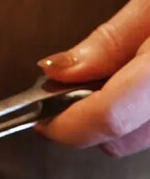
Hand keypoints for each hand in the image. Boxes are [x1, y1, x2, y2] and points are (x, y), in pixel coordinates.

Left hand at [37, 0, 149, 156]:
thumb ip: (111, 39)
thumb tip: (58, 71)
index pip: (109, 118)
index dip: (64, 123)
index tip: (40, 116)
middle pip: (124, 139)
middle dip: (87, 118)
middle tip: (72, 83)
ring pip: (148, 138)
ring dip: (122, 117)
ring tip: (125, 71)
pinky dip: (149, 112)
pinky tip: (147, 79)